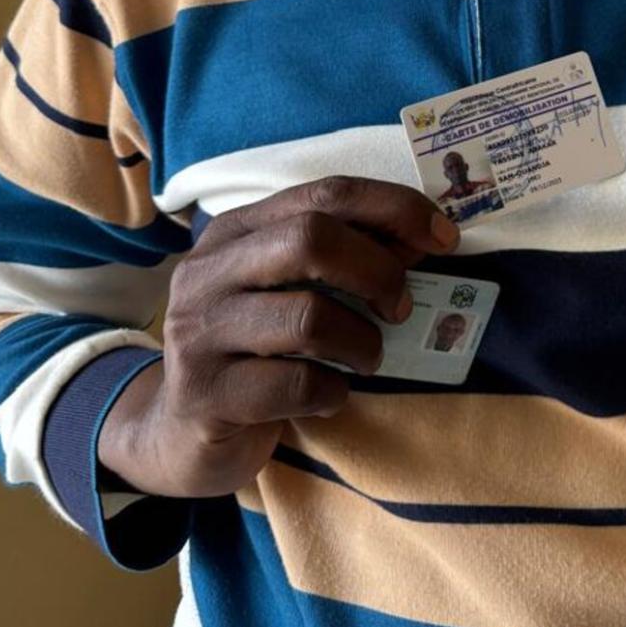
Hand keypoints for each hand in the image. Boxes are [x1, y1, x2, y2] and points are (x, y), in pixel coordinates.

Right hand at [96, 175, 459, 499]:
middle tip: (400, 308)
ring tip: (366, 359)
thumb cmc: (256, 350)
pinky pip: (296, 386)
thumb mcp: (290, 290)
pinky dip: (333, 392)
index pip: (325, 192)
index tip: (444, 237)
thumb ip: (345, 257)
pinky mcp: (205, 394)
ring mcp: (199, 333)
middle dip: (377, 270)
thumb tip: (428, 237)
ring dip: (361, 341)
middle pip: (311, 238)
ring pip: (307, 316)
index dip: (394, 207)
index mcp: (236, 231)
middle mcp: (208, 271)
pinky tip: (330, 396)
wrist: (181, 433)